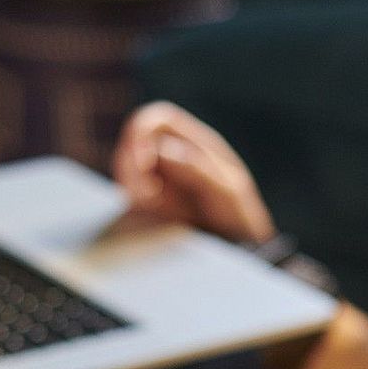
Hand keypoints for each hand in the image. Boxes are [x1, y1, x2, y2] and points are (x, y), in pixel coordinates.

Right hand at [111, 101, 276, 243]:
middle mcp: (174, 155)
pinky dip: (135, 203)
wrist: (240, 249)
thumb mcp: (229, 192)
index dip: (143, 132)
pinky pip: (130, 194)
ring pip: (126, 169)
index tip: (142, 162)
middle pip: (135, 143)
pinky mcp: (151, 201)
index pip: (159, 119)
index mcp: (196, 143)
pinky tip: (155, 216)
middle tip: (147, 196)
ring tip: (154, 208)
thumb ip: (198, 169)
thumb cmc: (241, 218)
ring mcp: (160, 177)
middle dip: (132, 166)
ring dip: (131, 186)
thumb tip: (162, 150)